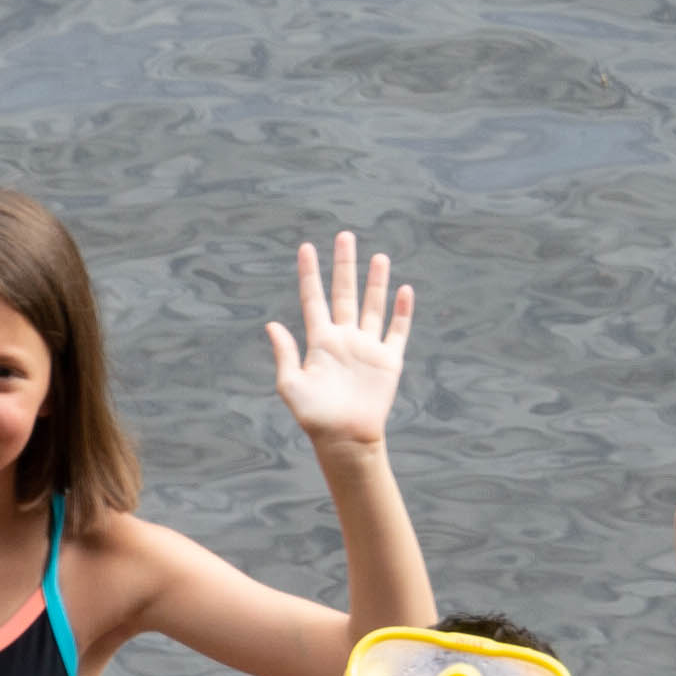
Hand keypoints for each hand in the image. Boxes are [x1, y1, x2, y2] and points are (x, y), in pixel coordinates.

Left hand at [267, 233, 413, 451]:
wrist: (345, 439)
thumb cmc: (314, 417)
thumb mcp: (291, 385)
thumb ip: (285, 354)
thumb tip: (271, 325)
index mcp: (319, 341)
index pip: (313, 299)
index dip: (310, 273)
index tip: (306, 247)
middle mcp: (344, 338)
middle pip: (345, 293)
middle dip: (345, 265)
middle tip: (345, 236)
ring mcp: (367, 347)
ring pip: (373, 306)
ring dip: (376, 281)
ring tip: (378, 256)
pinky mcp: (388, 361)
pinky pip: (398, 331)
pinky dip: (402, 312)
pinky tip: (404, 291)